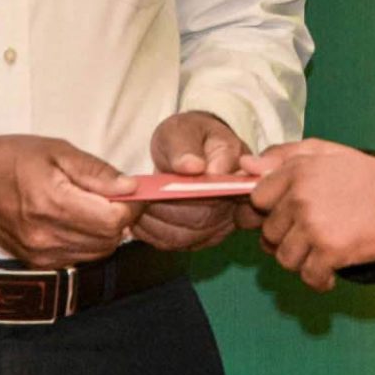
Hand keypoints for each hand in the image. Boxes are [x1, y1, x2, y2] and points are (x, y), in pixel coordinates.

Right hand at [0, 132, 138, 268]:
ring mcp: (40, 255)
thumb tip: (130, 187)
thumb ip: (95, 171)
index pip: (113, 220)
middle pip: (109, 240)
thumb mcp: (56, 150)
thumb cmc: (10, 158)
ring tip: (95, 203)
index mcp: (51, 204)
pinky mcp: (36, 264)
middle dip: (121, 217)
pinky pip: (79, 257)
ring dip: (106, 231)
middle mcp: (46, 237)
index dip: (132, 205)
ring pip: (97, 252)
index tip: (134, 189)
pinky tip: (79, 219)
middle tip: (116, 193)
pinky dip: (89, 241)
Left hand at [132, 111, 249, 251]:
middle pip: (204, 215)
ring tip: (136, 209)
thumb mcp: (180, 130)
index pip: (220, 186)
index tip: (161, 187)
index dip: (189, 192)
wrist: (188, 148)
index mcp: (236, 160)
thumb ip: (184, 146)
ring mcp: (226, 217)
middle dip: (166, 209)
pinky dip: (157, 235)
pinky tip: (141, 221)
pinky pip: (184, 243)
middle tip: (140, 200)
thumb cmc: (186, 136)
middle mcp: (238, 193)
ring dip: (158, 225)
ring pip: (191, 234)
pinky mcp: (210, 234)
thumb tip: (194, 167)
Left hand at [240, 140, 374, 290]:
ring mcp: (313, 227)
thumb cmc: (366, 176)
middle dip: (284, 236)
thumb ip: (283, 155)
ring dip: (300, 259)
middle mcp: (300, 198)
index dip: (267, 209)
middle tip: (307, 234)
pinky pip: (308, 276)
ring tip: (318, 252)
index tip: (282, 214)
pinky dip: (318, 280)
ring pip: (283, 257)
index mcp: (297, 171)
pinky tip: (329, 273)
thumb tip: (245, 167)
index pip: (257, 198)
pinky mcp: (329, 253)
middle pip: (269, 232)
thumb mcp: (325, 152)